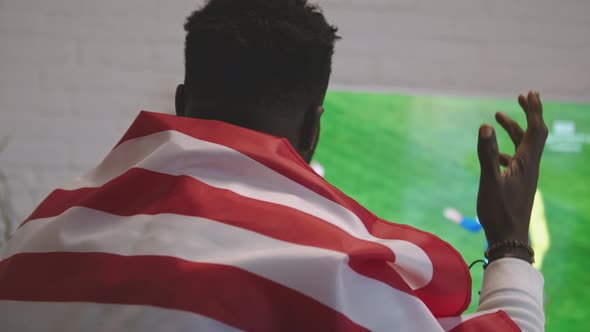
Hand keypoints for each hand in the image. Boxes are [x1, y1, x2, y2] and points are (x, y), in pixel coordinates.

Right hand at [476, 91, 547, 244]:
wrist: (509, 239)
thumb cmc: (499, 211)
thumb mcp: (489, 180)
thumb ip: (486, 153)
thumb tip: (486, 125)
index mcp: (526, 163)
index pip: (535, 130)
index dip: (534, 110)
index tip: (529, 93)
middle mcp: (529, 167)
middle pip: (533, 135)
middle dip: (528, 115)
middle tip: (521, 98)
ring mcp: (524, 176)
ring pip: (523, 147)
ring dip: (514, 131)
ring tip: (499, 119)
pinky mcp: (517, 184)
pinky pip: (515, 160)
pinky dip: (506, 149)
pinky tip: (495, 154)